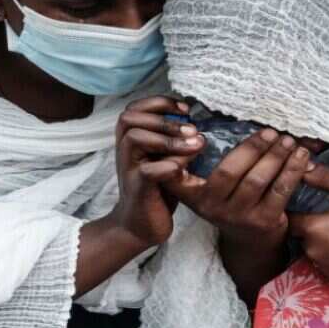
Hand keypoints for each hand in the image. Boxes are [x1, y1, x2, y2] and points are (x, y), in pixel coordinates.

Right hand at [107, 96, 204, 246]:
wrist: (141, 224)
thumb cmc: (159, 187)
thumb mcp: (168, 157)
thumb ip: (177, 139)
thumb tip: (203, 120)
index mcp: (131, 138)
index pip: (137, 107)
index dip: (161, 102)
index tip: (186, 109)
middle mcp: (125, 149)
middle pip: (130, 117)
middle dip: (164, 119)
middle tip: (193, 130)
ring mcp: (128, 168)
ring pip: (135, 138)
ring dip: (166, 138)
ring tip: (194, 145)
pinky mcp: (137, 188)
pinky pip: (146, 170)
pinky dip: (168, 166)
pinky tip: (185, 169)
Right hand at [162, 128, 310, 251]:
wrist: (251, 242)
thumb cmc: (233, 203)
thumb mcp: (213, 189)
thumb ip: (212, 163)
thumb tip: (226, 128)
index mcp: (195, 195)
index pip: (177, 178)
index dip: (179, 161)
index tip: (196, 139)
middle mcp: (212, 207)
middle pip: (230, 170)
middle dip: (253, 147)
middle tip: (270, 132)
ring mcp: (238, 216)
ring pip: (257, 179)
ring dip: (276, 155)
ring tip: (288, 141)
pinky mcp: (264, 222)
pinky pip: (280, 190)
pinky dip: (293, 170)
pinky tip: (301, 157)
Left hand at [290, 164, 328, 289]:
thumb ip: (325, 178)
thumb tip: (300, 165)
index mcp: (315, 229)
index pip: (286, 216)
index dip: (291, 206)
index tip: (301, 199)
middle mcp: (314, 254)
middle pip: (300, 235)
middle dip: (310, 224)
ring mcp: (326, 271)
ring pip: (313, 251)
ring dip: (322, 242)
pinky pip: (327, 266)